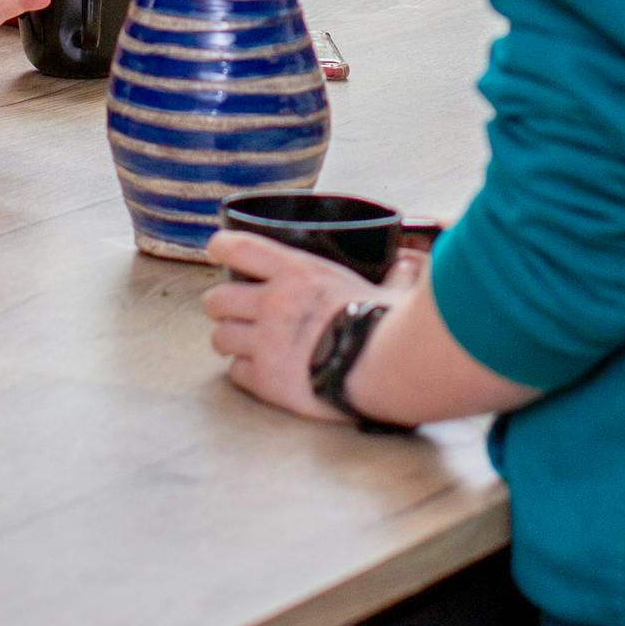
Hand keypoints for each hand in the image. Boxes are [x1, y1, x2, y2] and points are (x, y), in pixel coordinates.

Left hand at [202, 228, 384, 423]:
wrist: (380, 367)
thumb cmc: (386, 324)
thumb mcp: (387, 288)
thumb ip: (390, 277)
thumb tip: (407, 266)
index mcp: (296, 272)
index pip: (239, 247)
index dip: (220, 247)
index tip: (216, 250)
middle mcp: (271, 303)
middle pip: (216, 298)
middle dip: (220, 305)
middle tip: (233, 311)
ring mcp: (264, 342)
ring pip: (219, 337)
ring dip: (230, 341)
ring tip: (243, 345)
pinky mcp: (265, 378)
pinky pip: (236, 373)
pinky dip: (245, 373)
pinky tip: (261, 373)